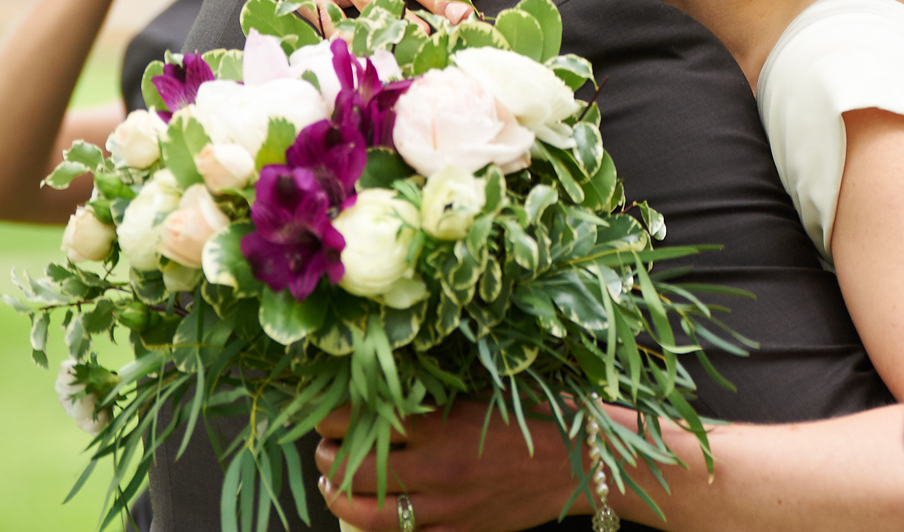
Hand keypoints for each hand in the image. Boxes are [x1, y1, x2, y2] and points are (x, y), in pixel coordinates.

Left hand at [313, 402, 583, 531]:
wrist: (578, 463)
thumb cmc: (534, 415)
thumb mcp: (482, 391)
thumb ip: (433, 392)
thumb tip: (381, 385)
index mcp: (441, 424)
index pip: (361, 421)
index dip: (331, 417)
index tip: (326, 412)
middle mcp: (437, 468)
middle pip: (353, 470)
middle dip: (327, 458)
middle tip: (325, 449)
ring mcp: (447, 507)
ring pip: (367, 513)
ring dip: (339, 497)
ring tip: (333, 484)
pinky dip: (378, 525)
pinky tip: (372, 512)